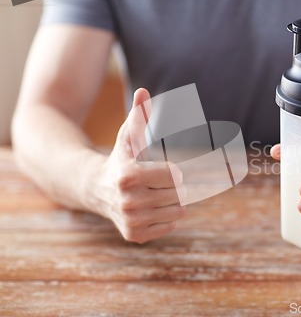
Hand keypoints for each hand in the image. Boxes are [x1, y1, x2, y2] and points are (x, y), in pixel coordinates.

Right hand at [89, 88, 185, 242]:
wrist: (95, 188)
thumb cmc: (120, 158)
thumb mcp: (128, 136)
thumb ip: (138, 115)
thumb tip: (143, 91)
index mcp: (129, 175)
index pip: (175, 175)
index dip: (175, 170)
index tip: (167, 168)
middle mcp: (128, 201)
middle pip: (179, 194)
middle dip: (176, 186)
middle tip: (162, 181)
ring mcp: (131, 221)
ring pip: (178, 212)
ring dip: (173, 201)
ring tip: (156, 193)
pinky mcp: (134, 235)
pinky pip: (169, 226)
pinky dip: (167, 217)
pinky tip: (151, 207)